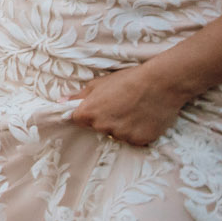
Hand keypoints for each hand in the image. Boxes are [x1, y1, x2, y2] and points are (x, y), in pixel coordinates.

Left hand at [71, 66, 189, 145]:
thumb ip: (79, 96)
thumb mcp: (99, 84)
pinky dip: (138, 132)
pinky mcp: (139, 140)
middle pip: (99, 128)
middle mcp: (102, 126)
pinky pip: (134, 140)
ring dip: (123, 127)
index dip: (89, 113)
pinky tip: (144, 118)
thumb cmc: (128, 80)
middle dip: (107, 119)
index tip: (101, 106)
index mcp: (89, 112)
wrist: (160, 83)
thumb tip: (61, 103)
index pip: (79, 120)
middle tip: (122, 105)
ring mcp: (121, 135)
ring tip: (135, 110)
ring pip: (117, 134)